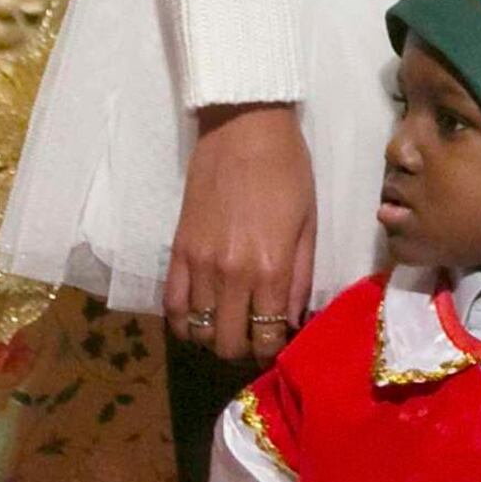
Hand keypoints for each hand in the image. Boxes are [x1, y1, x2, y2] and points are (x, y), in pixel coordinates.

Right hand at [166, 105, 314, 361]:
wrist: (244, 130)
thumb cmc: (289, 172)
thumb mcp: (308, 225)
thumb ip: (301, 277)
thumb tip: (294, 318)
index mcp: (271, 268)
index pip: (266, 336)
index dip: (272, 351)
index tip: (278, 344)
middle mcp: (231, 275)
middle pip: (226, 343)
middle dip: (243, 349)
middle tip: (254, 336)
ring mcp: (199, 265)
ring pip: (196, 331)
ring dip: (213, 337)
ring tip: (228, 325)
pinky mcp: (177, 251)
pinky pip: (171, 305)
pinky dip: (184, 321)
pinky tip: (199, 316)